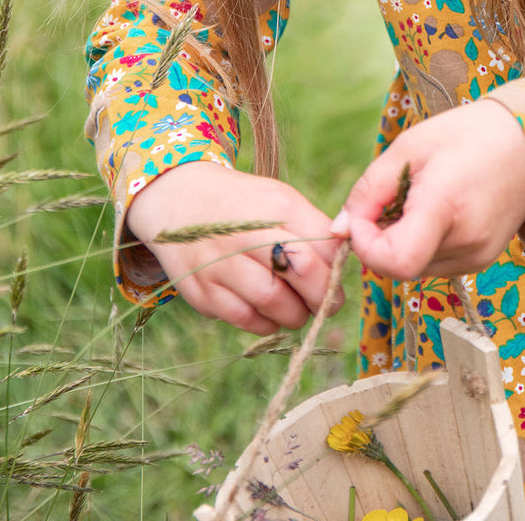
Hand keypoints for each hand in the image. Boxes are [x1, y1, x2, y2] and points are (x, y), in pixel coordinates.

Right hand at [125, 162, 343, 333]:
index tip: (338, 278)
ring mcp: (220, 264)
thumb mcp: (281, 201)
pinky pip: (246, 321)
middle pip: (302, 273)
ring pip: (275, 304)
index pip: (322, 246)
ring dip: (296, 314)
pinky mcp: (202, 292)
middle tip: (328, 301)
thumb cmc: (245, 206)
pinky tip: (268, 310)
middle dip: (324, 296)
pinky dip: (266, 322)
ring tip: (297, 306)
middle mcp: (246, 233)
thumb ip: (314, 229)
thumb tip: (345, 262)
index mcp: (275, 207)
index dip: (337, 270)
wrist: (178, 201)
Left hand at [332, 99, 524, 278]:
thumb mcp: (408, 147)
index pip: (394, 262)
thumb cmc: (466, 134)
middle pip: (399, 266)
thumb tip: (340, 231)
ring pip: (415, 268)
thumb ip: (369, 191)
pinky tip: (436, 211)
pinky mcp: (484, 260)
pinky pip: (436, 264)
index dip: (365, 245)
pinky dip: (423, 244)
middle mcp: (466, 242)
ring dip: (401, 242)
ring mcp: (479, 256)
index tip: (361, 216)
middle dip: (379, 239)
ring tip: (418, 199)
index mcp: (445, 207)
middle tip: (390, 198)